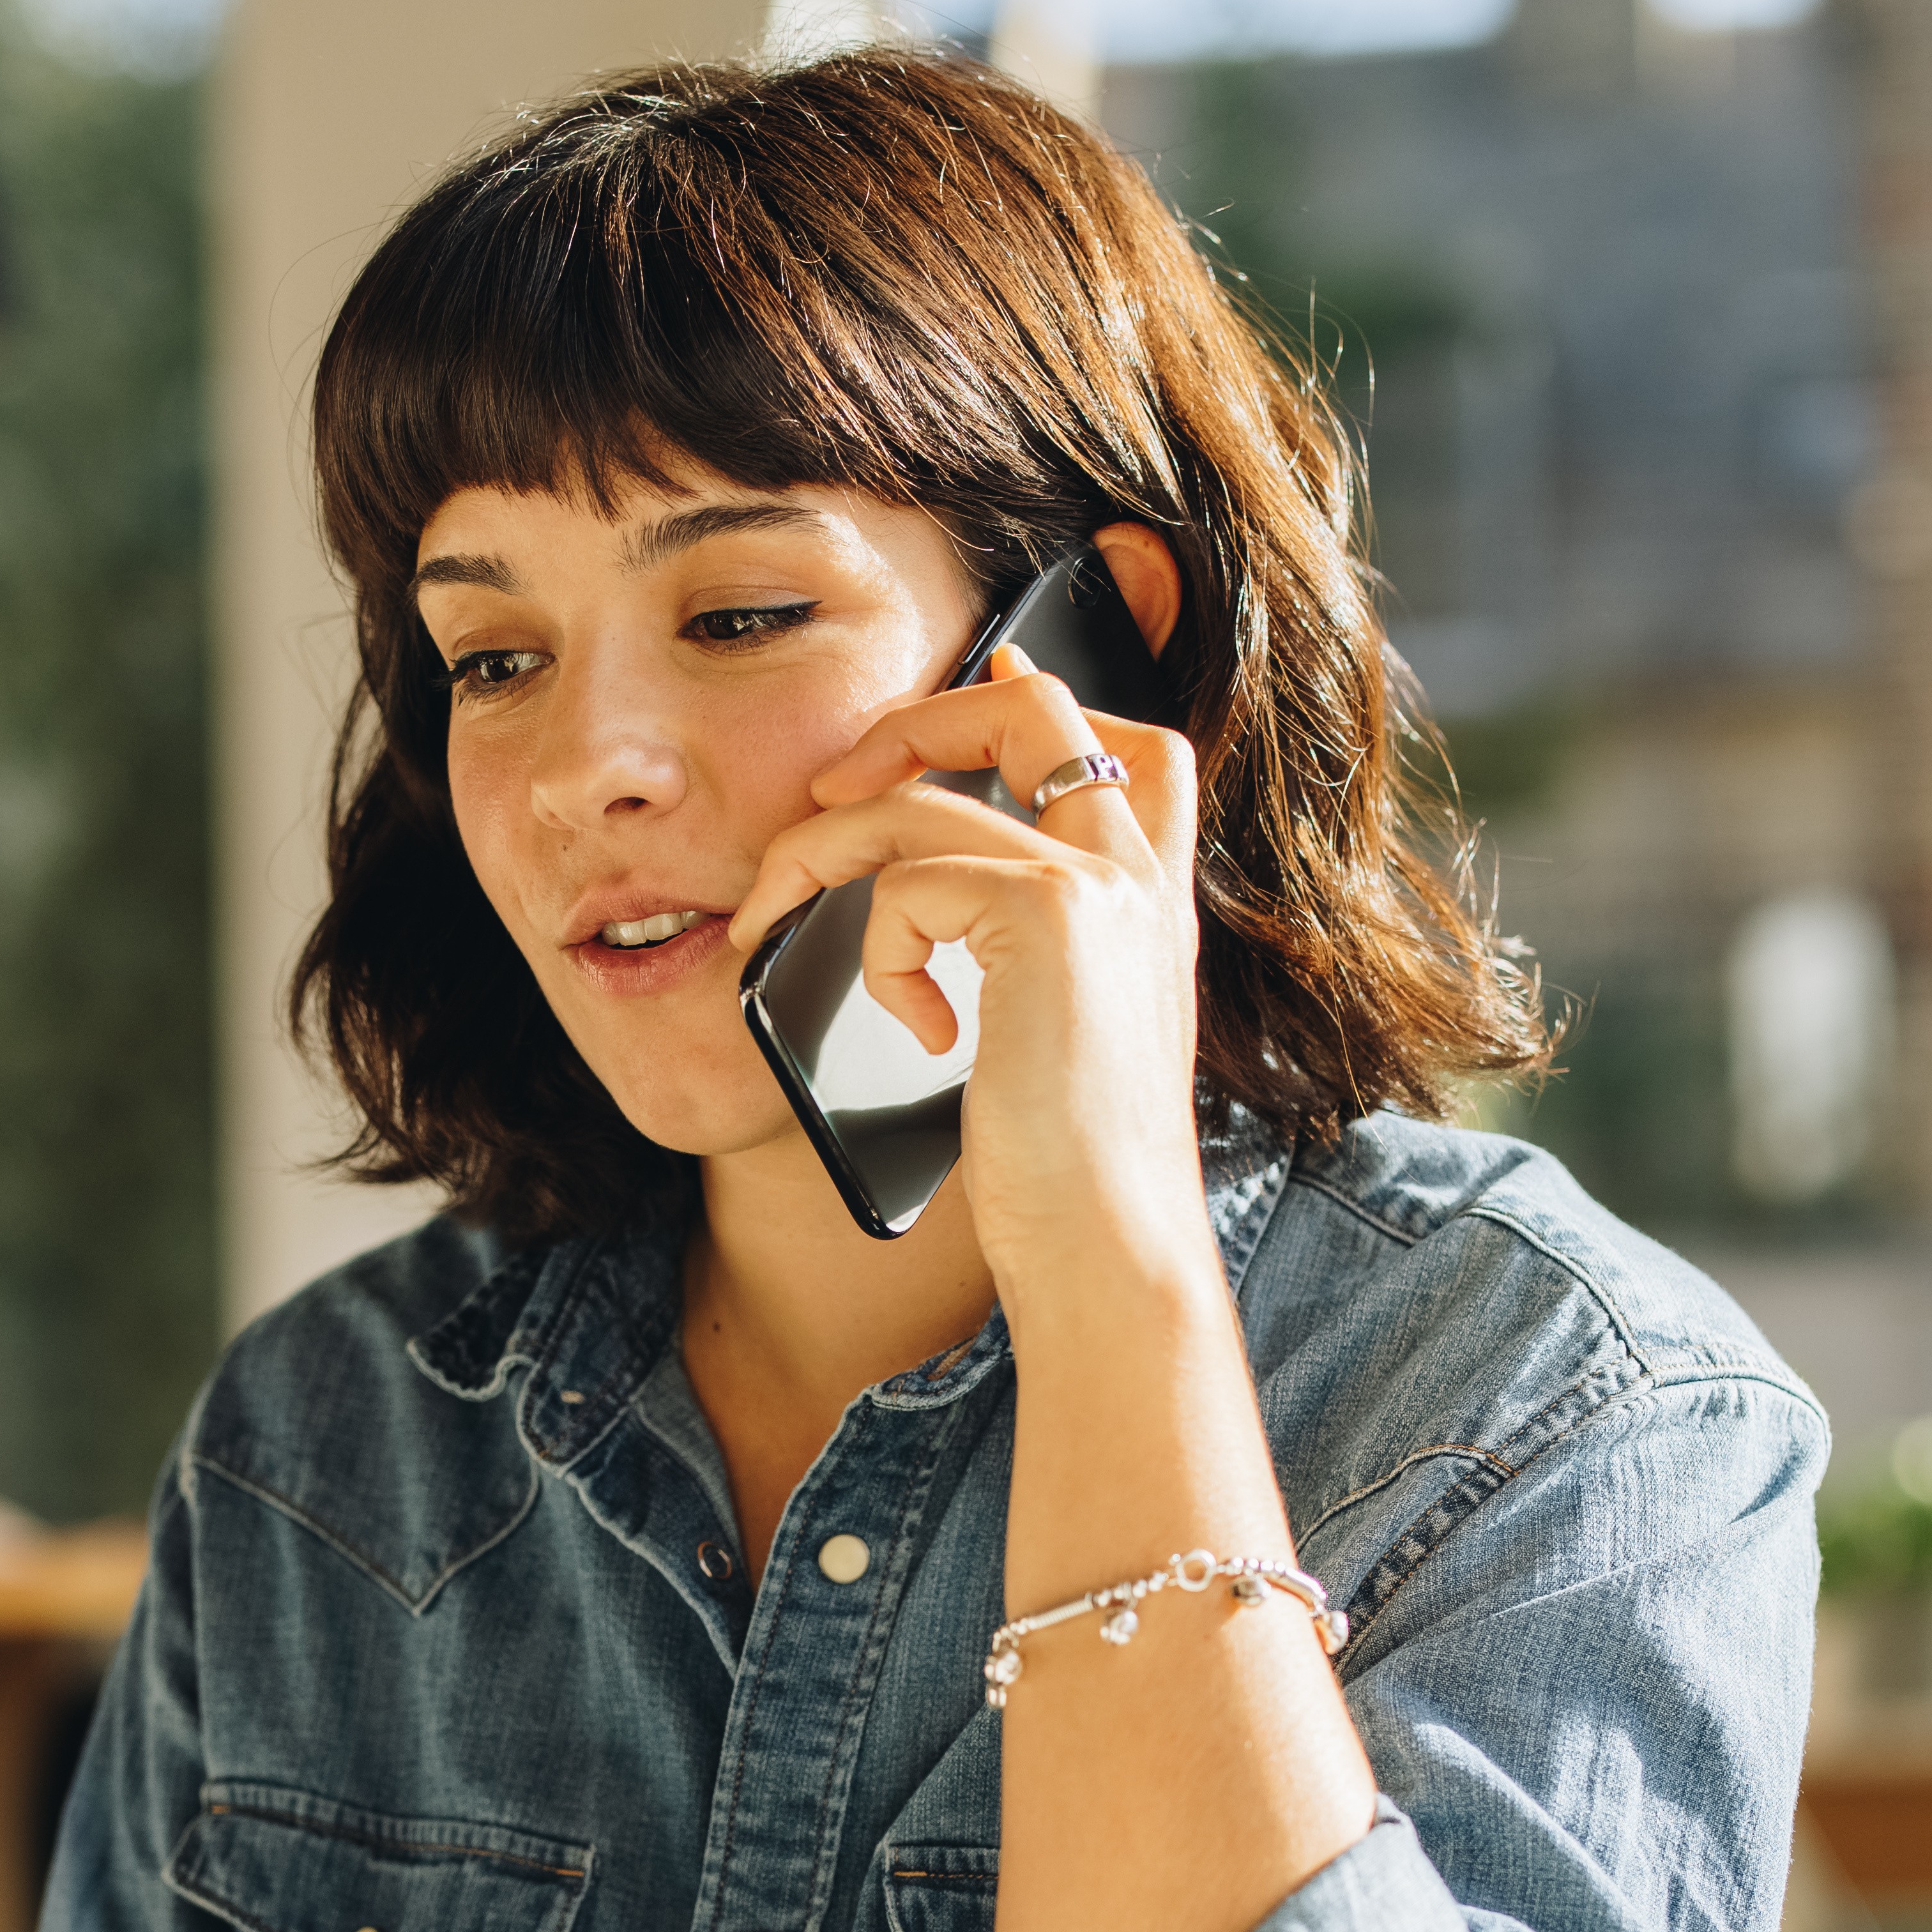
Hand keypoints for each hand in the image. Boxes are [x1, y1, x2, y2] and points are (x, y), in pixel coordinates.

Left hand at [734, 643, 1214, 1301]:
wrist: (1115, 1248)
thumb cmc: (1077, 1174)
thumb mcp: (1060, 1037)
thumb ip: (1029, 948)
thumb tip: (946, 882)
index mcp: (1152, 900)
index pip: (1126, 740)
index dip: (1038, 695)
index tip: (976, 683)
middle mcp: (1140, 875)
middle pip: (1033, 706)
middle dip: (918, 719)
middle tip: (836, 788)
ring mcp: (1100, 885)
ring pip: (923, 797)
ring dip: (821, 852)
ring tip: (779, 917)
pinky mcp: (1047, 917)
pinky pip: (907, 882)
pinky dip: (880, 954)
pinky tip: (921, 1029)